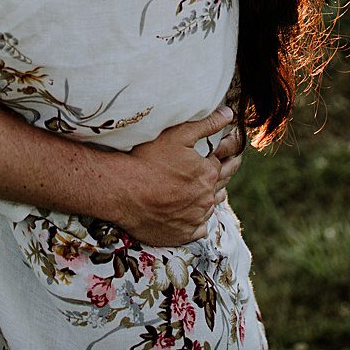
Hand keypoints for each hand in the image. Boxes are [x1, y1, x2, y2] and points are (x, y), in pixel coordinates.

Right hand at [114, 105, 240, 246]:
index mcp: (208, 174)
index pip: (221, 164)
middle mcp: (206, 199)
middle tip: (212, 173)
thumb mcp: (177, 134)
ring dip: (208, 199)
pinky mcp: (182, 235)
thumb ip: (207, 123)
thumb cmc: (146, 160)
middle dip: (219, 178)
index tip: (216, 154)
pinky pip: (198, 229)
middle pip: (219, 187)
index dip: (219, 157)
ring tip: (203, 192)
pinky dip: (196, 221)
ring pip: (209, 208)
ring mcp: (194, 219)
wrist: (121, 191)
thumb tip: (229, 114)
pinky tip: (190, 213)